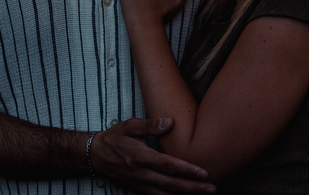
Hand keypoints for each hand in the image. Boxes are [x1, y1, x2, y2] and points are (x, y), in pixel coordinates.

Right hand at [89, 118, 214, 193]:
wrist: (96, 156)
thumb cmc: (115, 138)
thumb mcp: (130, 126)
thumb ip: (150, 124)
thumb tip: (170, 122)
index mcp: (141, 157)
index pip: (168, 165)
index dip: (187, 170)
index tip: (204, 172)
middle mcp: (141, 174)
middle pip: (171, 184)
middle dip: (193, 188)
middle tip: (212, 187)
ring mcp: (140, 184)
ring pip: (166, 194)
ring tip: (205, 192)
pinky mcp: (139, 189)